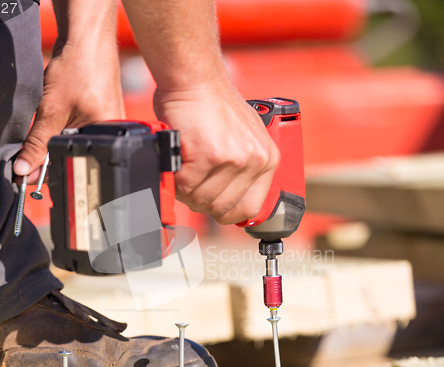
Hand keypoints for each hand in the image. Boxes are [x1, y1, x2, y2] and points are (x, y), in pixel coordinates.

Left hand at [13, 39, 123, 183]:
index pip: (73, 166)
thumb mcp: (51, 110)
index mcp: (107, 139)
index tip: (24, 173)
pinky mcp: (102, 117)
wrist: (87, 39)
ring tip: (54, 117)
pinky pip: (80, 131)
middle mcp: (112, 136)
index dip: (46, 171)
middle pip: (75, 157)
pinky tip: (61, 114)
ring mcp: (109, 126)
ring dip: (57, 139)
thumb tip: (24, 168)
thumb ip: (37, 142)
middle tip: (32, 144)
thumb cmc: (79, 69)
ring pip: (76, 144)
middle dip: (50, 155)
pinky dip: (65, 128)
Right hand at [154, 80, 279, 224]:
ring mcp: (234, 159)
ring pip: (201, 200)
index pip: (250, 209)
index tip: (213, 204)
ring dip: (186, 190)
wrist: (195, 78)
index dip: (226, 211)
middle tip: (190, 179)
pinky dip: (175, 179)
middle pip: (221, 208)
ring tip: (184, 168)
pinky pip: (185, 187)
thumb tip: (228, 201)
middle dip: (200, 199)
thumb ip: (242, 170)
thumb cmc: (213, 106)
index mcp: (268, 159)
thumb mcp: (244, 137)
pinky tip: (178, 160)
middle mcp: (256, 161)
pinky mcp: (210, 156)